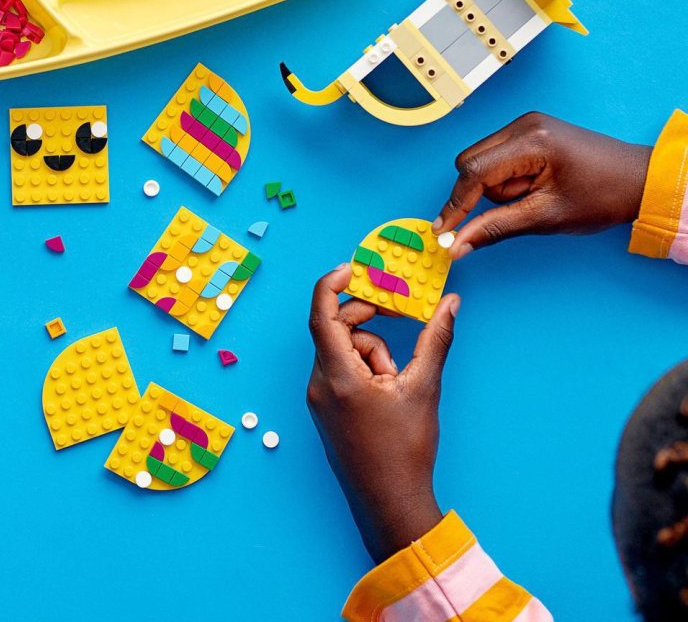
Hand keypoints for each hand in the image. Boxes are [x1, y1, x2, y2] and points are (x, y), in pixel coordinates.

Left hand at [306, 266, 458, 563]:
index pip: (321, 313)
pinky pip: (339, 370)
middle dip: (367, 322)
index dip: (332, 283)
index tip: (352, 267)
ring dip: (370, 352)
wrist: (390, 504)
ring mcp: (318, 398)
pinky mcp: (324, 409)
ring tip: (396, 382)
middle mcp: (319, 383)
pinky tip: (386, 391)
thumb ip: (436, 339)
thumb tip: (451, 304)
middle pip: (335, 329)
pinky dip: (363, 369)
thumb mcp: (423, 388)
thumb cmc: (405, 450)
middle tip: (397, 321)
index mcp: (337, 375)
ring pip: (341, 351)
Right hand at [433, 111, 651, 257]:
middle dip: (483, 193)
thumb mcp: (546, 218)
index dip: (455, 203)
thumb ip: (495, 228)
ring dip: (500, 186)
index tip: (443, 231)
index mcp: (532, 142)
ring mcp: (526, 123)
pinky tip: (534, 185)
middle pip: (471, 161)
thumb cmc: (602, 196)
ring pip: (482, 161)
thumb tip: (458, 244)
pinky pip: (497, 156)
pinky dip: (507, 177)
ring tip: (537, 195)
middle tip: (517, 208)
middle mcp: (524, 124)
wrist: (638, 180)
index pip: (474, 171)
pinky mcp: (529, 130)